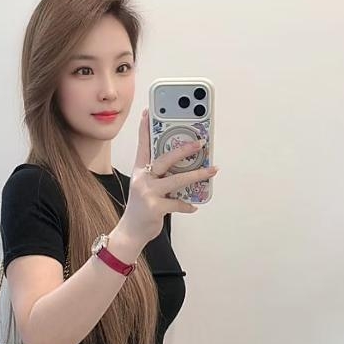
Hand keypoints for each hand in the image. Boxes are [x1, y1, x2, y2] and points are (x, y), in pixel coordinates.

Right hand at [121, 108, 218, 246]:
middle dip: (183, 149)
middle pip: (164, 158)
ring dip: (197, 175)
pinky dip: (187, 205)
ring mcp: (148, 192)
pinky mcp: (155, 208)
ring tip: (212, 170)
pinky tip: (193, 206)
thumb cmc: (142, 207)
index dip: (145, 128)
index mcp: (140, 170)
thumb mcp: (146, 186)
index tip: (149, 111)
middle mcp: (143, 178)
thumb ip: (160, 175)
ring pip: (176, 180)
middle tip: (200, 143)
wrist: (131, 232)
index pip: (143, 145)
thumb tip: (185, 166)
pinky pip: (177, 203)